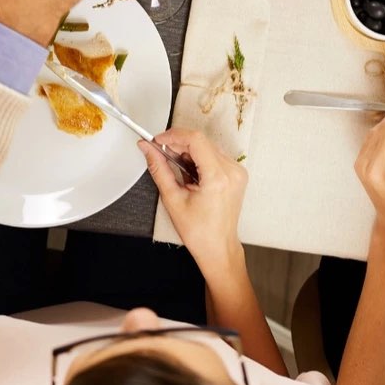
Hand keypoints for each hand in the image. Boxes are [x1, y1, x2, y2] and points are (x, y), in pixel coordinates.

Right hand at [141, 129, 246, 277]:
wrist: (218, 248)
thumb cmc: (199, 232)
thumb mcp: (173, 199)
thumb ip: (159, 169)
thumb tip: (147, 149)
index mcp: (218, 178)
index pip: (195, 140)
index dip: (173, 136)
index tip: (157, 141)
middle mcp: (232, 171)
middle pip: (201, 141)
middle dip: (178, 145)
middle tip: (162, 156)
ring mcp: (237, 172)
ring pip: (207, 147)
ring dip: (188, 153)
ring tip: (178, 174)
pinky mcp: (237, 174)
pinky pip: (214, 156)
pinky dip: (199, 160)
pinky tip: (191, 176)